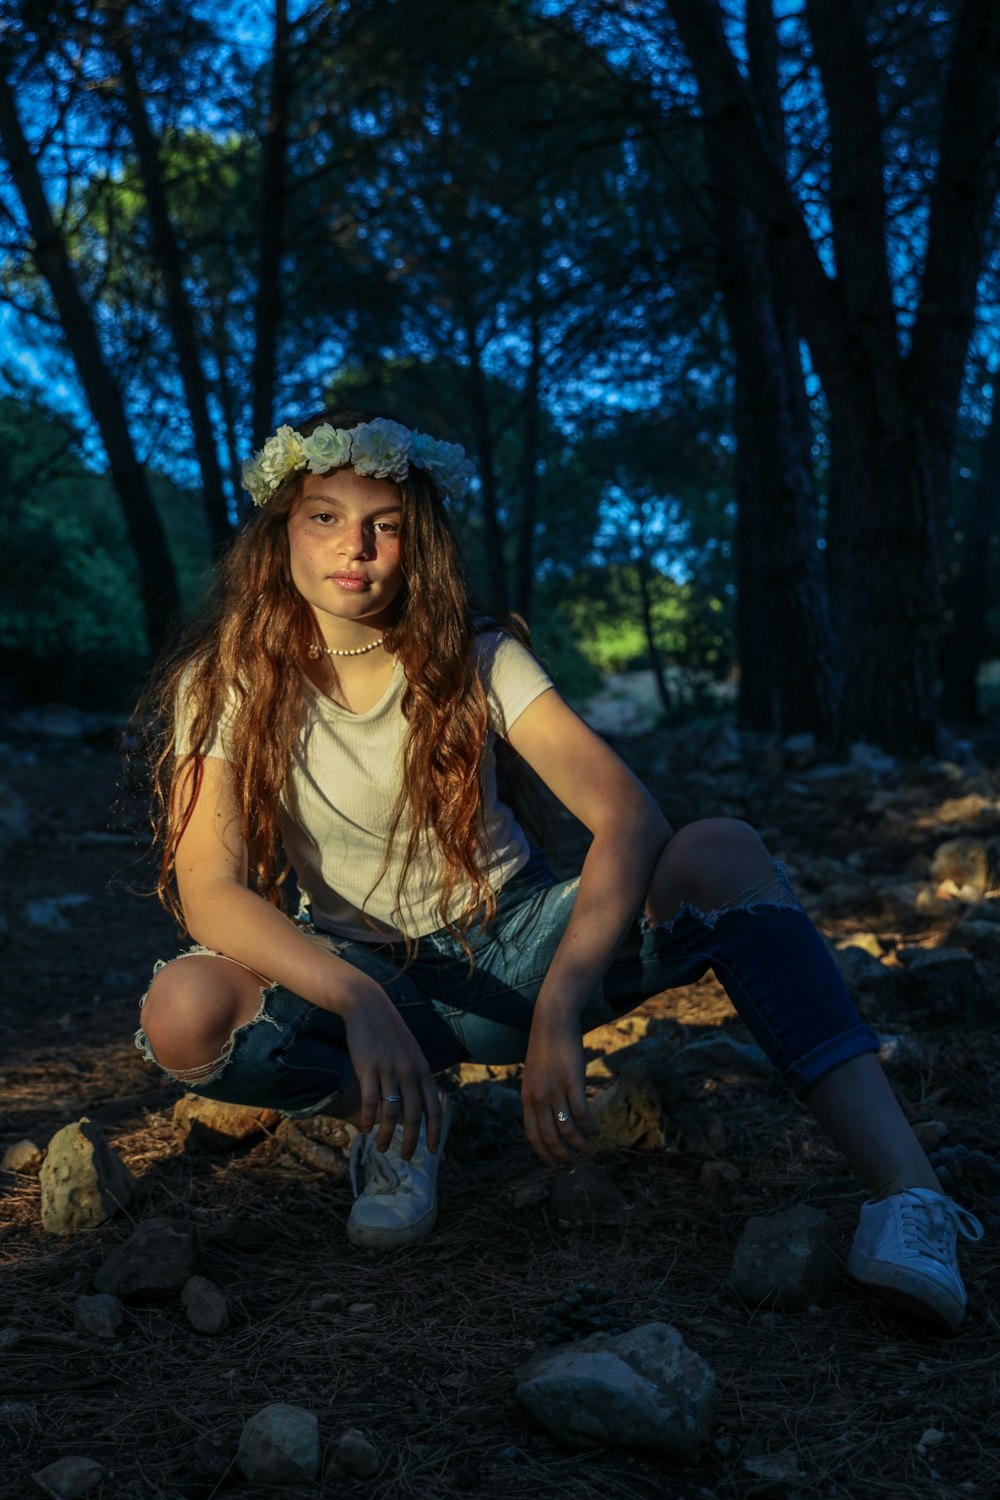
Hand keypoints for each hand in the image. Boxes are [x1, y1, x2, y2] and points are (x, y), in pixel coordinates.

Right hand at [340, 985, 441, 1160]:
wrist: (367, 1005)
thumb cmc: (388, 1030)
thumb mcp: (410, 1051)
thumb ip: (415, 1075)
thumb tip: (417, 1102)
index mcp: (422, 1069)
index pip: (433, 1107)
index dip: (435, 1131)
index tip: (434, 1150)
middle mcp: (409, 1071)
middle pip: (413, 1115)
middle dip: (411, 1140)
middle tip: (406, 1157)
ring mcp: (388, 1070)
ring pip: (391, 1112)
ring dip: (387, 1134)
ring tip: (382, 1148)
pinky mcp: (368, 1068)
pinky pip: (370, 1100)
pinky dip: (368, 1118)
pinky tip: (365, 1129)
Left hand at [520, 1011, 598, 1165]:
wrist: (552, 1021)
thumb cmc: (546, 1048)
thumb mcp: (535, 1075)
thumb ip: (537, 1096)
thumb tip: (546, 1117)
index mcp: (527, 1098)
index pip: (533, 1135)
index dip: (545, 1154)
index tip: (556, 1164)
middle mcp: (538, 1098)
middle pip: (551, 1138)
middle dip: (565, 1156)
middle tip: (578, 1163)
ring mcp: (555, 1090)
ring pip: (568, 1130)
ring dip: (581, 1146)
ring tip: (592, 1152)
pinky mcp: (573, 1081)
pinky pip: (582, 1113)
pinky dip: (590, 1128)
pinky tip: (597, 1132)